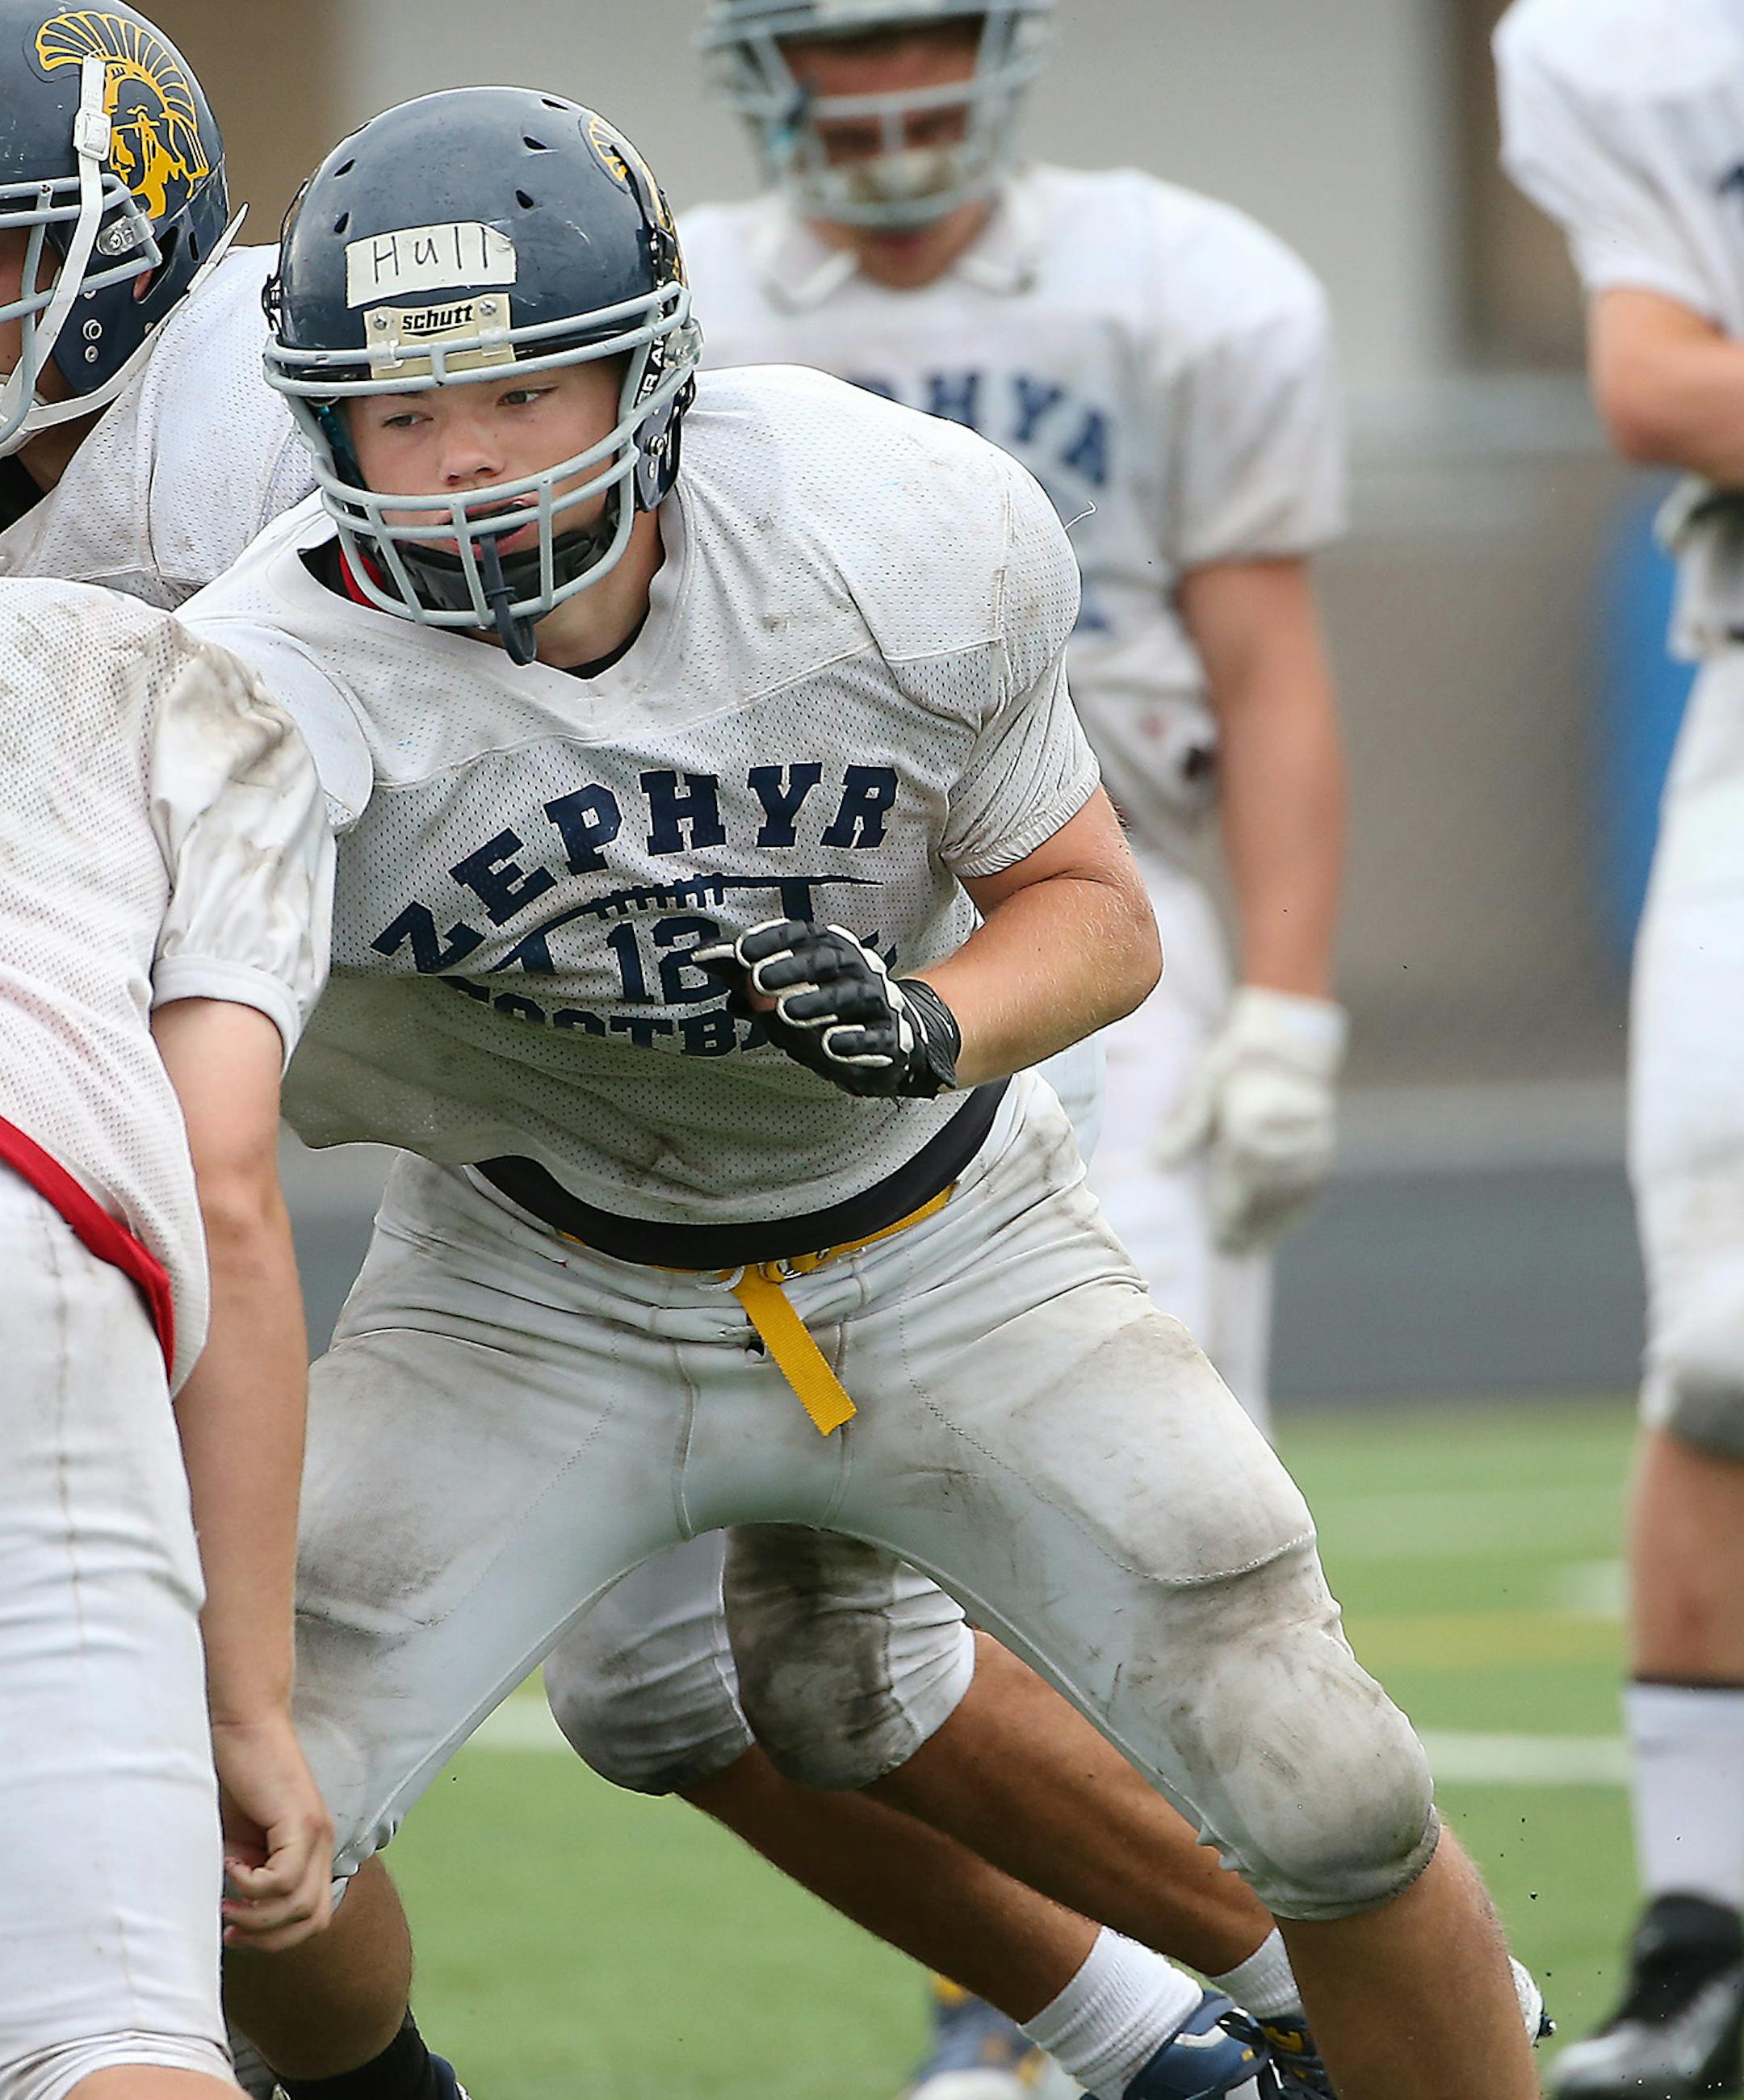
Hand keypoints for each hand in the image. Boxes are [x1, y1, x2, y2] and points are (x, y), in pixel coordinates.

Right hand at [212, 1711, 334, 1952]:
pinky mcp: (300, 1820)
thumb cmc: (233, 1776)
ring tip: (228, 1895)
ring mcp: (316, 1832)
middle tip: (232, 1925)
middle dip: (269, 1938)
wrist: (241, 1724)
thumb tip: (234, 1917)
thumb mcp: (241, 1839)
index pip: (312, 1917)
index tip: (234, 1931)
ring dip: (257, 1915)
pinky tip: (230, 1862)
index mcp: (311, 1850)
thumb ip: (248, 1873)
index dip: (274, 1938)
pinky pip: (283, 1880)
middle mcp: (322, 1844)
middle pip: (314, 1921)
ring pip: (301, 1906)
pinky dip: (251, 1885)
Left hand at [696, 920, 959, 1099]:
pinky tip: (831, 1045)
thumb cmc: (819, 1008)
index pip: (802, 934)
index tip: (740, 953)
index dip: (772, 939)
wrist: (882, 1042)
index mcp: (829, 948)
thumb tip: (699, 956)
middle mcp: (857, 968)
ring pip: (853, 995)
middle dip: (793, 968)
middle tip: (758, 981)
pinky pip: (877, 1037)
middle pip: (827, 960)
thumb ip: (741, 974)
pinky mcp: (891, 1038)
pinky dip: (855, 1041)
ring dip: (819, 1002)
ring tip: (787, 1013)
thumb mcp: (778, 989)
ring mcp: (878, 1002)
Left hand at [1153, 986, 1346, 1254]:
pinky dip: (1294, 1212)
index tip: (1218, 1239)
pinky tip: (1279, 1227)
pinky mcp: (1324, 1149)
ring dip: (1270, 1226)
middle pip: (1264, 1198)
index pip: (1239, 1184)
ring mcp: (1311, 1146)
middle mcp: (1287, 1140)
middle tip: (1230, 1250)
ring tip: (1250, 1246)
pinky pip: (1310, 1190)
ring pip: (1288, 1199)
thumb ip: (1185, 1125)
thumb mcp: (1205, 1084)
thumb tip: (1159, 1163)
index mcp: (1252, 1125)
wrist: (1290, 1039)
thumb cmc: (1237, 1059)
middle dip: (1247, 1226)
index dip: (1229, 1215)